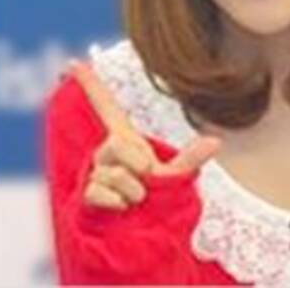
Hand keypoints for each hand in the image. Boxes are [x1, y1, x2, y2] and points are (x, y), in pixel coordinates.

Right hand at [70, 62, 221, 210]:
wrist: (139, 228)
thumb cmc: (155, 196)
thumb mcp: (174, 175)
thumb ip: (190, 158)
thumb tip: (217, 141)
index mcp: (126, 138)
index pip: (105, 106)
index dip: (90, 84)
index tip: (72, 63)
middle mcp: (106, 150)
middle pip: (118, 145)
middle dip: (140, 166)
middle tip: (146, 180)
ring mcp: (95, 171)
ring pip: (115, 173)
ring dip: (133, 190)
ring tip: (136, 198)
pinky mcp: (86, 192)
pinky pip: (102, 192)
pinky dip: (119, 203)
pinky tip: (121, 206)